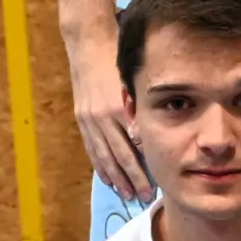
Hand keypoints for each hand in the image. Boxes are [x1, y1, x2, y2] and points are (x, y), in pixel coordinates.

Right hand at [63, 22, 152, 203]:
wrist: (89, 43)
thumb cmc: (119, 59)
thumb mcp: (134, 81)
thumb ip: (140, 109)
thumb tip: (148, 140)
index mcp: (120, 107)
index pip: (136, 145)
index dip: (146, 166)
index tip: (158, 182)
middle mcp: (103, 116)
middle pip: (120, 155)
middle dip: (133, 178)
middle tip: (145, 197)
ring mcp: (90, 119)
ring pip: (104, 155)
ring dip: (116, 177)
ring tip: (126, 194)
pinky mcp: (81, 118)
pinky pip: (91, 147)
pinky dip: (100, 165)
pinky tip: (108, 179)